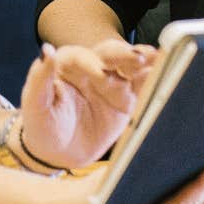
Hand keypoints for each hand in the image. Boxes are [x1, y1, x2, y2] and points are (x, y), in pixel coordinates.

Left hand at [18, 40, 155, 170]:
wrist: (58, 153)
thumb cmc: (42, 126)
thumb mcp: (35, 105)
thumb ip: (39, 78)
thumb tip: (46, 50)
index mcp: (68, 64)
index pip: (81, 56)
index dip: (90, 63)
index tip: (98, 74)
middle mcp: (93, 68)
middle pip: (110, 54)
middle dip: (124, 54)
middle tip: (139, 57)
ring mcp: (112, 82)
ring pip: (130, 66)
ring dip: (145, 61)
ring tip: (159, 58)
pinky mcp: (127, 99)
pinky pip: (143, 86)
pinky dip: (155, 78)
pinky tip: (168, 72)